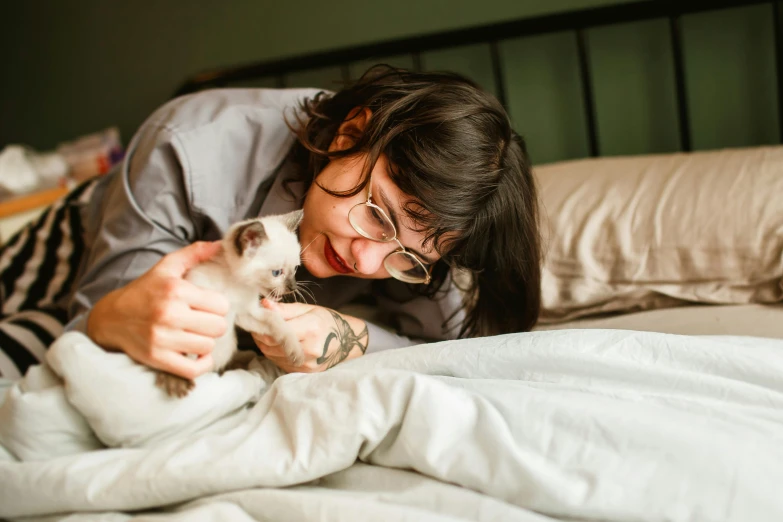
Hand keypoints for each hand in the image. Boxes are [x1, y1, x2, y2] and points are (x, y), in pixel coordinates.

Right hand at [87, 241, 229, 379]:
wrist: (110, 318)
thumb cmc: (145, 291)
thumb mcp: (166, 267)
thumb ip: (194, 253)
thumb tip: (220, 244)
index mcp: (175, 290)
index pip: (221, 305)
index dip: (218, 306)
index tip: (207, 306)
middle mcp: (169, 315)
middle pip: (218, 327)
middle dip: (214, 324)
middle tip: (202, 321)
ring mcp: (162, 339)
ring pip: (208, 346)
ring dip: (206, 342)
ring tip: (195, 334)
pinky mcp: (157, 359)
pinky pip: (194, 369)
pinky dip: (201, 364)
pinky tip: (196, 353)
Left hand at [253, 300, 367, 372]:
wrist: (347, 342)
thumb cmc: (328, 321)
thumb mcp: (309, 309)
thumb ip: (285, 309)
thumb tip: (263, 304)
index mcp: (311, 329)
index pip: (275, 331)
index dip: (262, 325)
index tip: (257, 318)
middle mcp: (309, 349)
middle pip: (270, 344)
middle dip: (260, 334)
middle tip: (259, 325)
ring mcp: (307, 363)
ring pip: (272, 355)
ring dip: (265, 344)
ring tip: (267, 334)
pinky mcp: (304, 372)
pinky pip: (279, 362)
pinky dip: (274, 353)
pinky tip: (278, 344)